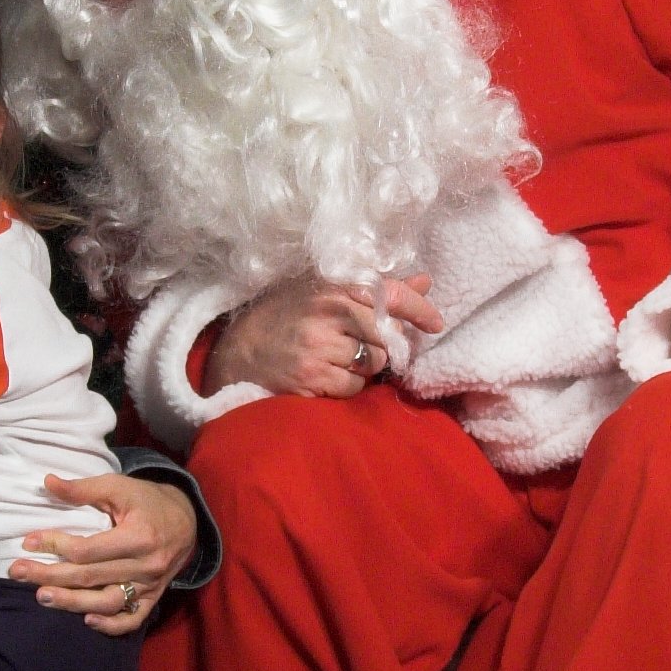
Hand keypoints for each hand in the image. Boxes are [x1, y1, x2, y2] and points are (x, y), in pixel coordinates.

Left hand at [12, 472, 199, 636]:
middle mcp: (146, 565)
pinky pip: (133, 619)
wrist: (187, 522)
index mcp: (139, 536)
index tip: (28, 542)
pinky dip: (111, 625)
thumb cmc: (147, 501)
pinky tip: (86, 621)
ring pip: (108, 603)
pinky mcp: (153, 597)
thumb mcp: (119, 487)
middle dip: (50, 576)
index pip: (88, 549)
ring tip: (43, 598)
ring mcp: (150, 585)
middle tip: (18, 573)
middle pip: (91, 577)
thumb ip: (83, 488)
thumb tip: (46, 483)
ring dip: (73, 603)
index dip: (55, 546)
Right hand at [208, 272, 442, 398]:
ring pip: (373, 364)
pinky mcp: (312, 379)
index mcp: (332, 287)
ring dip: (365, 367)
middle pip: (387, 336)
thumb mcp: (323, 291)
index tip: (435, 323)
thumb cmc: (284, 318)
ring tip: (338, 359)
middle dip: (385, 345)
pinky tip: (326, 375)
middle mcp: (327, 314)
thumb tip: (423, 283)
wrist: (236, 352)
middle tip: (365, 346)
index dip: (418, 310)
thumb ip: (376, 289)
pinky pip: (354, 387)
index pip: (390, 294)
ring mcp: (319, 348)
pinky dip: (347, 385)